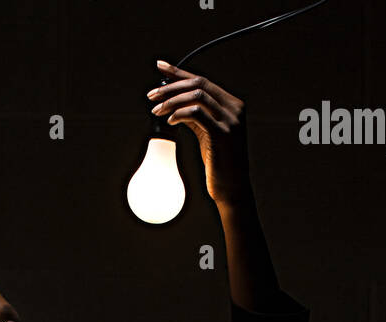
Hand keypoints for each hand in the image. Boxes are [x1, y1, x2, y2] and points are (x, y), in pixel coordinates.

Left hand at [147, 59, 251, 210]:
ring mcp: (230, 120)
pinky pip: (197, 114)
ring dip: (172, 100)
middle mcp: (234, 108)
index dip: (179, 73)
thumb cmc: (219, 164)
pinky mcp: (222, 134)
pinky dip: (180, 113)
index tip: (160, 68)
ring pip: (197, 95)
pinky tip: (169, 121)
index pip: (202, 80)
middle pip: (198, 84)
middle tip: (151, 95)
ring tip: (156, 110)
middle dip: (171, 87)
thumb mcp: (207, 135)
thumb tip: (173, 102)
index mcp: (231, 104)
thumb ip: (195, 117)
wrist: (233, 189)